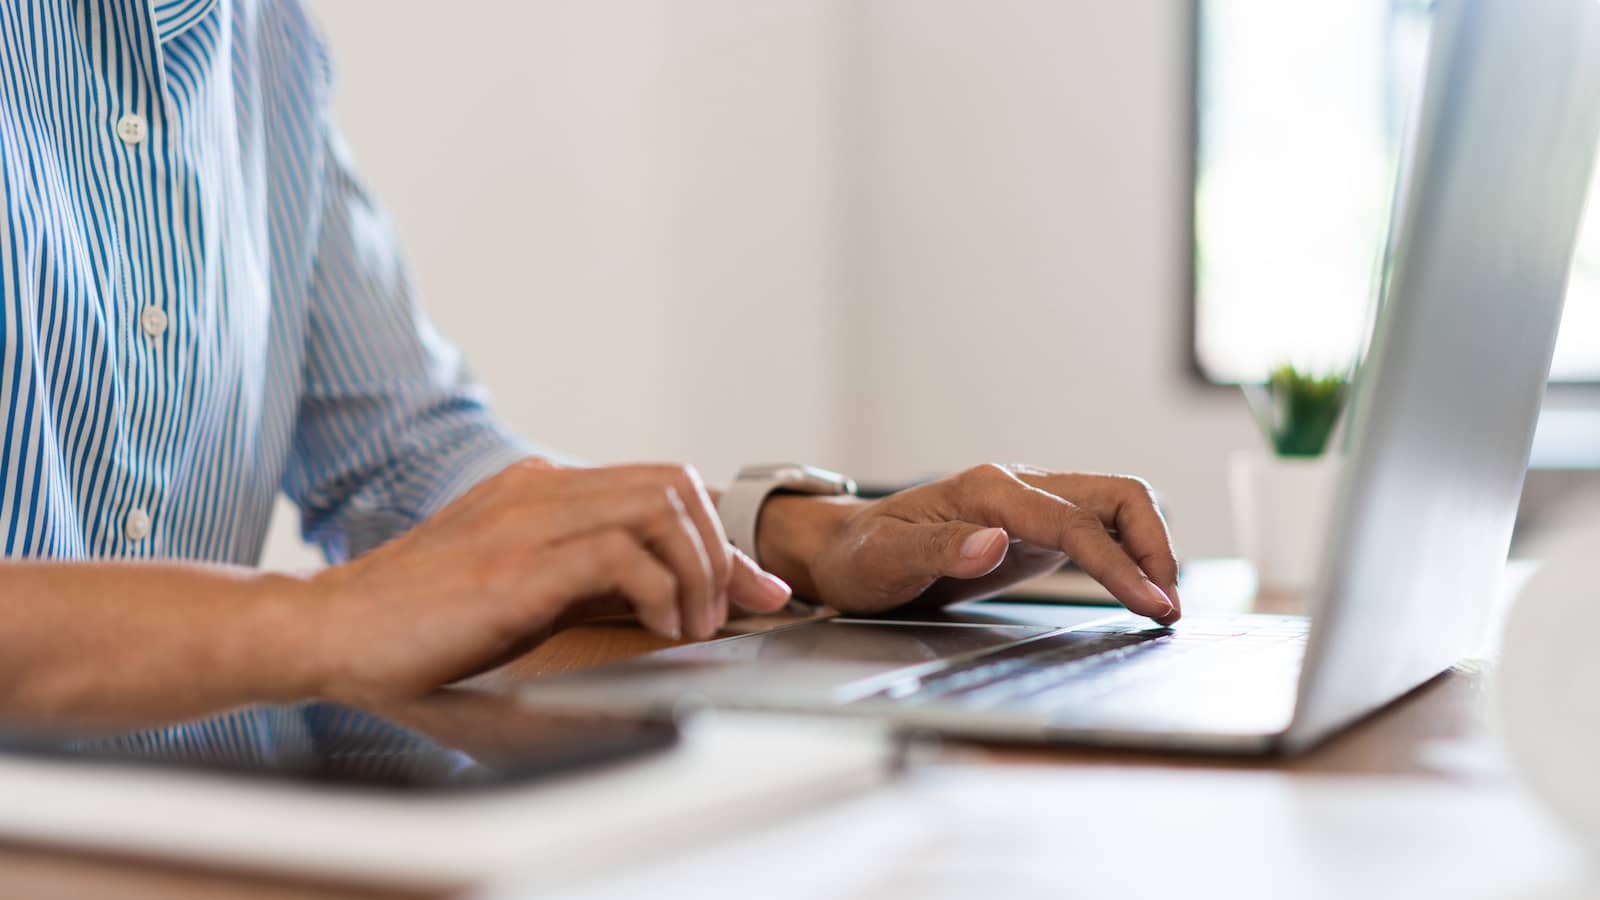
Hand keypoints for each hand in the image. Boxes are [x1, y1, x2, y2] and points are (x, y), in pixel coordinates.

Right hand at [305, 460, 792, 705]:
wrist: (325, 630)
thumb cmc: (416, 624)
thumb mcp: (516, 590)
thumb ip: (584, 581)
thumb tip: (666, 603)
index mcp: (539, 489)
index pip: (657, 485)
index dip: (718, 537)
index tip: (755, 589)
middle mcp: (539, 490)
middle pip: (674, 483)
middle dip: (719, 551)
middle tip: (722, 613)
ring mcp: (527, 520)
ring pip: (660, 506)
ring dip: (698, 570)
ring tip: (693, 624)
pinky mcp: (516, 566)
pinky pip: (622, 554)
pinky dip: (662, 591)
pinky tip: (661, 628)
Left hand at [764, 464, 1179, 623]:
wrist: (845, 550)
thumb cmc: (861, 556)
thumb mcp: (885, 560)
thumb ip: (940, 549)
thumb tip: (993, 543)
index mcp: (989, 490)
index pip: (1075, 523)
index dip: (1120, 564)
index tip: (1152, 604)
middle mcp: (1018, 487)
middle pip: (1117, 496)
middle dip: (1155, 547)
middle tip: (1167, 608)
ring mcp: (1030, 504)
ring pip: (1116, 507)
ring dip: (1149, 548)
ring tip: (1162, 604)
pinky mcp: (1034, 527)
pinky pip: (1098, 529)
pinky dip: (1128, 554)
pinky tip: (1136, 590)